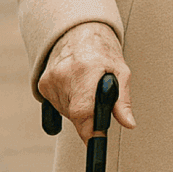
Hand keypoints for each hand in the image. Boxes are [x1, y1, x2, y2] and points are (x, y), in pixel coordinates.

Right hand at [37, 22, 135, 145]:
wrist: (79, 31)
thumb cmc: (104, 51)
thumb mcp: (121, 71)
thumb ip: (123, 100)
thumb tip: (129, 124)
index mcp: (86, 69)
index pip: (83, 110)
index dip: (90, 130)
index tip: (96, 140)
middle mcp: (64, 74)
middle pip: (76, 115)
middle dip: (90, 115)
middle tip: (98, 98)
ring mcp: (50, 80)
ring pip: (67, 112)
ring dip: (79, 108)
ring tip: (87, 87)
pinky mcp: (43, 84)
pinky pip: (57, 105)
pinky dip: (68, 102)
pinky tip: (75, 88)